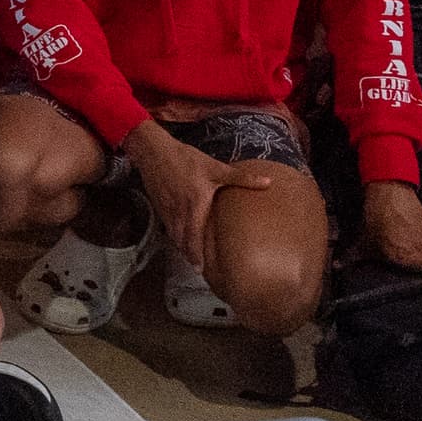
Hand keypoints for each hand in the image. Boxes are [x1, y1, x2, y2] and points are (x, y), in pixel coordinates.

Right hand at [124, 124, 275, 271]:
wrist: (153, 151)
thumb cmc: (185, 159)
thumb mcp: (215, 168)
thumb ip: (242, 178)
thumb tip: (268, 182)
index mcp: (195, 207)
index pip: (194, 238)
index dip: (197, 255)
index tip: (201, 269)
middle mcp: (179, 213)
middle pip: (182, 241)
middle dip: (189, 256)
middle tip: (197, 269)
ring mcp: (167, 210)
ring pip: (173, 235)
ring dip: (181, 247)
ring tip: (189, 257)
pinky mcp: (159, 204)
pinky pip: (167, 225)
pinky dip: (173, 235)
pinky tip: (178, 236)